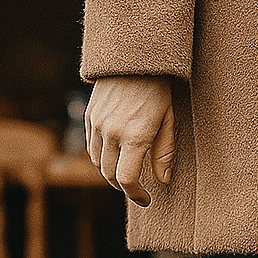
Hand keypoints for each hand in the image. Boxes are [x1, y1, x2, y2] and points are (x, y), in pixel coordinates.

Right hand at [84, 74, 174, 206]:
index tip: (146, 200)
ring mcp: (97, 124)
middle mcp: (111, 133)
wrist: (132, 58)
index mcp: (134, 137)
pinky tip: (114, 157)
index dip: (136, 195)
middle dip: (124, 187)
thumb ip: (164, 153)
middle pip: (110, 175)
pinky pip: (91, 147)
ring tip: (126, 174)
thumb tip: (162, 181)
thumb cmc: (157, 90)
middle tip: (137, 189)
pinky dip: (101, 158)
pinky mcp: (89, 116)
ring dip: (111, 174)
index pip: (127, 180)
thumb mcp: (168, 121)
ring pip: (98, 163)